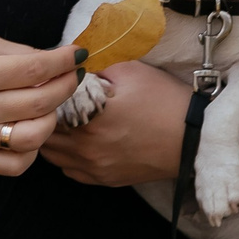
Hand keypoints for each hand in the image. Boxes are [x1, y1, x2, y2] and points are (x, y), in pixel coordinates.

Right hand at [0, 35, 83, 175]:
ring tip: (48, 104)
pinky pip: (16, 164)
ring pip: (34, 137)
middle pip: (41, 101)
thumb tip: (55, 59)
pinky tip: (30, 131)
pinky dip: (31, 150)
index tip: (77, 55)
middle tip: (71, 75)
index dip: (63, 61)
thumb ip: (17, 52)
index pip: (35, 69)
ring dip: (52, 118)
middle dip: (66, 85)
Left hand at [42, 63, 238, 189]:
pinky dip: (65, 156)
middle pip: (44, 132)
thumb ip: (96, 63)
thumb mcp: (131, 71)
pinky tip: (76, 140)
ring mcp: (94, 168)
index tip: (49, 83)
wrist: (194, 138)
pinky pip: (69, 170)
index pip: (47, 106)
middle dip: (43, 114)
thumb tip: (70, 59)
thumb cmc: (165, 101)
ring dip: (51, 136)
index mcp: (89, 119)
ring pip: (51, 155)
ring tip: (61, 119)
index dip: (44, 92)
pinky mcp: (105, 180)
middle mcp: (86, 148)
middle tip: (50, 100)